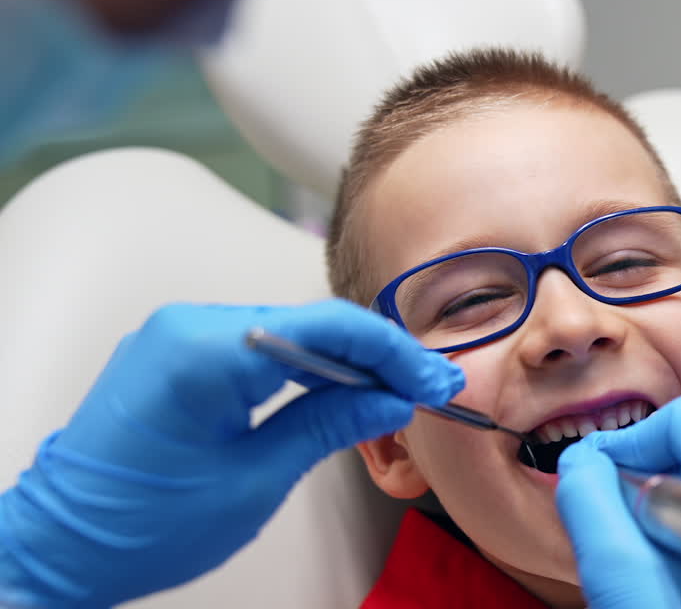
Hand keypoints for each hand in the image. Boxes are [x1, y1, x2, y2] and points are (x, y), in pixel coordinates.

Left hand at [0, 300, 462, 607]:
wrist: (60, 547)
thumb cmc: (139, 525)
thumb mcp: (255, 480)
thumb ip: (329, 425)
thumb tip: (387, 397)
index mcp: (204, 351)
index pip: (325, 326)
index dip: (391, 351)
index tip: (432, 378)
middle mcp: (187, 327)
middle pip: (309, 321)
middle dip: (375, 354)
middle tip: (426, 386)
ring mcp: (177, 336)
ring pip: (287, 331)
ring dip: (343, 359)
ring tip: (394, 391)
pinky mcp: (175, 354)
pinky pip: (255, 345)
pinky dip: (303, 365)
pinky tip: (339, 387)